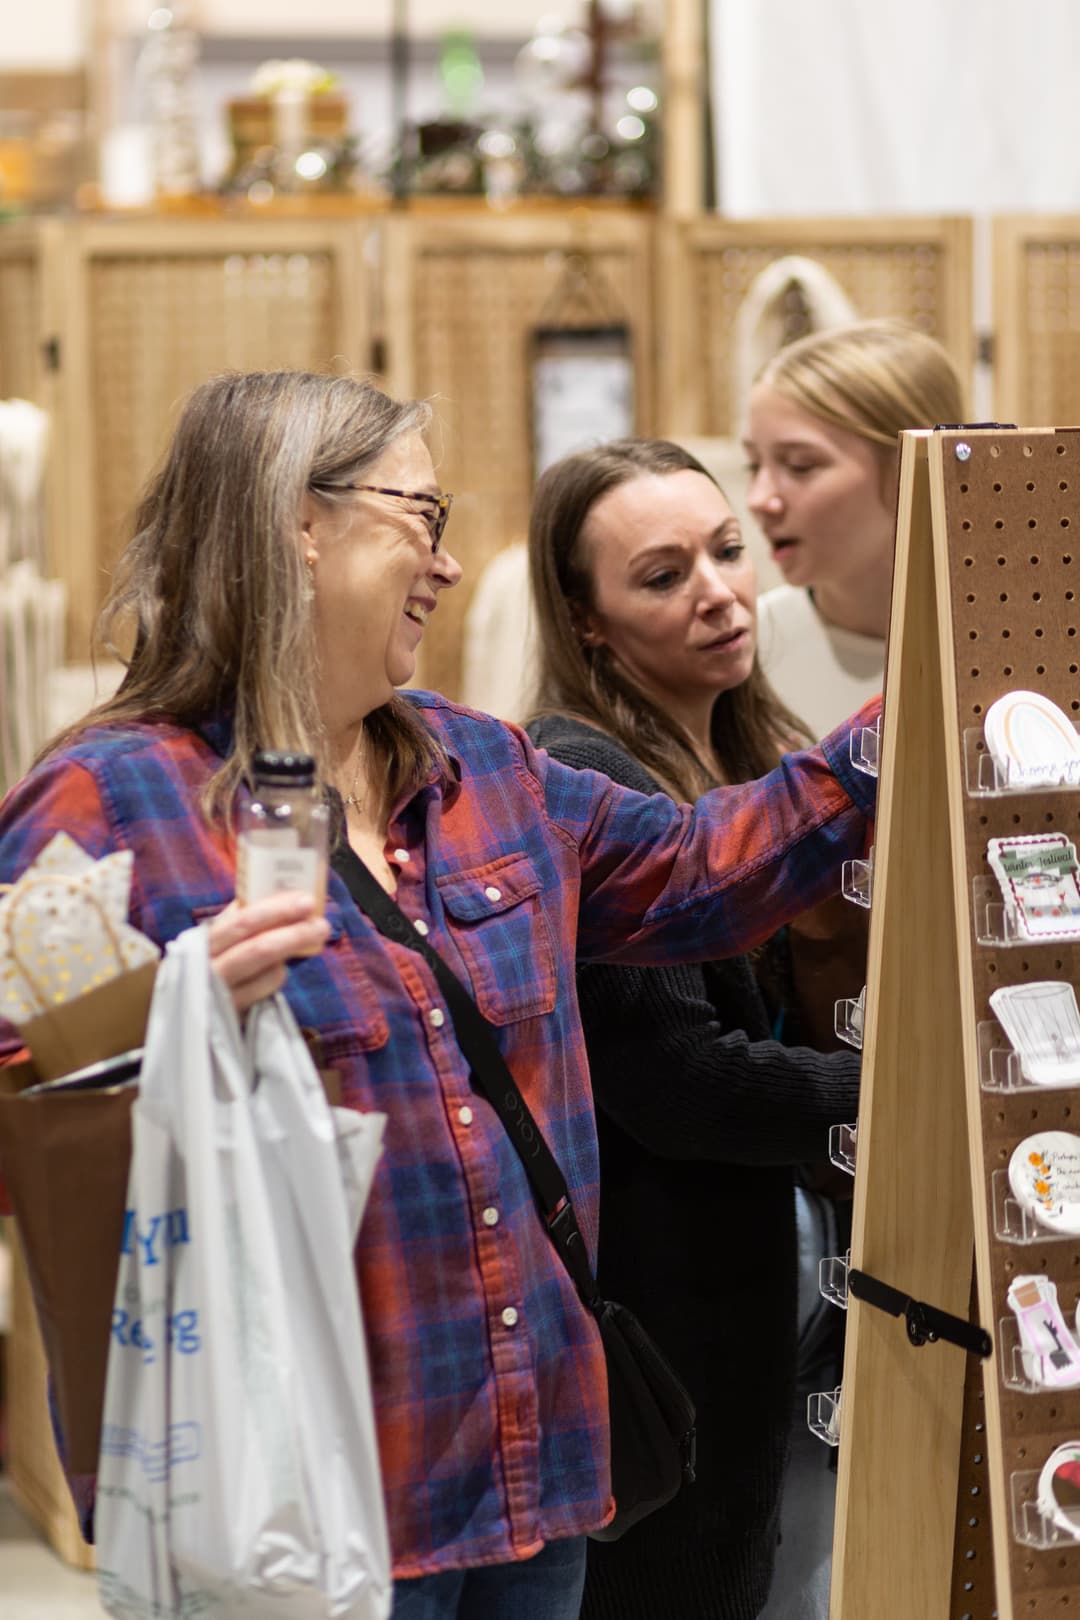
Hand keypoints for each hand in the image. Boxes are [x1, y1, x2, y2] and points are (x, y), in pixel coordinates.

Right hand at [207, 892, 329, 1013]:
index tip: (305, 899)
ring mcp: (220, 995)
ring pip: (269, 972)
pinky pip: (267, 991)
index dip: (276, 909)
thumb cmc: (206, 962)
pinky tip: (279, 967)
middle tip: (321, 924)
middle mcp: (208, 968)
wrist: (180, 1012)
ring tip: (311, 940)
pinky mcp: (233, 1014)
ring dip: (292, 955)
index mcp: (202, 941)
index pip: (242, 921)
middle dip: (295, 933)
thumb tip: (277, 894)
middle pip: (260, 948)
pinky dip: (278, 975)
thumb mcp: (215, 938)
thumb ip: (238, 918)